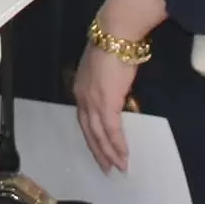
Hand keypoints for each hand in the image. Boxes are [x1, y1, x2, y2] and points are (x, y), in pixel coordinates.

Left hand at [74, 42, 139, 172]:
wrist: (114, 36)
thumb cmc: (112, 49)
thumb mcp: (104, 71)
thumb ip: (106, 86)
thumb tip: (115, 96)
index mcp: (80, 89)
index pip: (84, 119)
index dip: (92, 136)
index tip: (99, 149)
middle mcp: (82, 97)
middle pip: (88, 130)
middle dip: (98, 151)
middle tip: (107, 168)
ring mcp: (93, 100)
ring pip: (99, 134)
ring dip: (109, 152)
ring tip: (119, 167)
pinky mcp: (106, 102)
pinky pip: (111, 129)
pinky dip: (117, 144)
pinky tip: (124, 155)